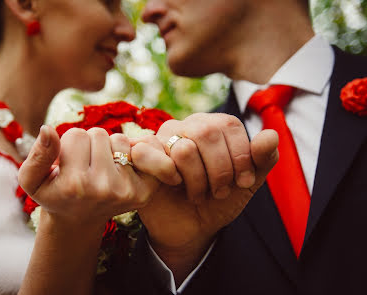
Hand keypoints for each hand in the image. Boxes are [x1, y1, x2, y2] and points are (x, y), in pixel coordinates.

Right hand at [18, 126, 179, 226]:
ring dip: (109, 148)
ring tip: (100, 167)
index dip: (69, 144)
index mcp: (74, 185)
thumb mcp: (31, 180)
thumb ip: (37, 155)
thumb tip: (48, 129)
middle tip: (85, 164)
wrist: (79, 221)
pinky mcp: (144, 191)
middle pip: (99, 134)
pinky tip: (119, 168)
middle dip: (90, 144)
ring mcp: (126, 190)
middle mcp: (103, 188)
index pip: (76, 135)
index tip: (67, 162)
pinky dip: (130, 152)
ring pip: (119, 139)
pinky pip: (142, 149)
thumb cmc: (54, 194)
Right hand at [137, 114, 278, 282]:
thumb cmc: (219, 201)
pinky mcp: (140, 155)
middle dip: (220, 171)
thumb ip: (262, 159)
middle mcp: (186, 125)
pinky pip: (149, 153)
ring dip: (196, 181)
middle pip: (208, 133)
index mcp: (213, 125)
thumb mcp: (248, 183)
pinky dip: (168, 176)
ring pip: (184, 148)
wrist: (191, 228)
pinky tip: (172, 185)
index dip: (240, 155)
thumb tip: (271, 135)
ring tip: (198, 194)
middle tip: (220, 192)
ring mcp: (161, 138)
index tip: (244, 182)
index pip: (229, 124)